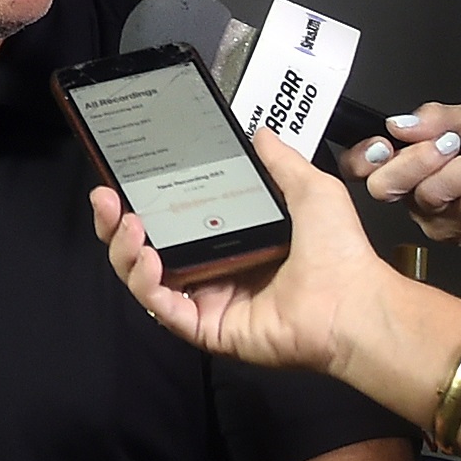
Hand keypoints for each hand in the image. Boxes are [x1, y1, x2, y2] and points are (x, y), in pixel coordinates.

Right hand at [90, 126, 395, 379]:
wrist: (355, 302)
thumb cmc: (339, 251)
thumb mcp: (310, 189)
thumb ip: (279, 161)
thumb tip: (258, 130)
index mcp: (232, 238)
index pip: (174, 219)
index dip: (145, 201)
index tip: (124, 178)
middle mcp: (214, 269)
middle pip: (147, 250)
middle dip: (117, 226)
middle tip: (105, 198)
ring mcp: (209, 301)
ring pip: (147, 281)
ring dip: (126, 253)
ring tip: (127, 226)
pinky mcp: (209, 329)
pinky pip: (166, 311)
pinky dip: (149, 287)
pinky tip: (147, 260)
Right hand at [336, 102, 460, 249]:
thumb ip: (438, 117)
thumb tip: (401, 122)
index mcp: (409, 157)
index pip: (362, 163)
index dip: (363, 157)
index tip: (384, 145)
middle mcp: (414, 190)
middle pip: (385, 186)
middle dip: (416, 161)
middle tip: (448, 144)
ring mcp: (434, 216)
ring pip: (430, 196)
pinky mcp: (459, 235)